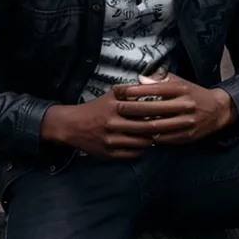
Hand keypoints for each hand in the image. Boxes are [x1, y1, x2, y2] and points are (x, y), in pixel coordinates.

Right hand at [40, 90, 156, 159]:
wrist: (71, 126)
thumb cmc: (95, 108)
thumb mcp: (109, 95)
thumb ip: (128, 90)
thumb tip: (149, 84)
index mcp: (114, 107)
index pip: (141, 109)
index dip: (157, 111)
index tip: (166, 111)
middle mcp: (112, 124)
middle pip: (143, 127)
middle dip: (158, 127)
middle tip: (166, 125)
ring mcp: (110, 141)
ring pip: (139, 143)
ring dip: (151, 140)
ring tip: (156, 135)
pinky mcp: (108, 154)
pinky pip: (131, 154)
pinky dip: (141, 150)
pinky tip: (144, 145)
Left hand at [112, 74, 235, 145]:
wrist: (218, 110)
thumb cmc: (193, 93)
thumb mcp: (179, 82)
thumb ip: (159, 80)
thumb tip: (139, 79)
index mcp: (181, 89)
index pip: (153, 89)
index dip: (133, 91)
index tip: (119, 90)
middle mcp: (185, 105)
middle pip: (153, 109)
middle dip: (132, 109)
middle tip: (117, 108)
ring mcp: (187, 122)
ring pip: (157, 126)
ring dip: (139, 126)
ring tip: (125, 123)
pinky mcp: (188, 136)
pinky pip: (165, 139)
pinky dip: (151, 137)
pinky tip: (140, 134)